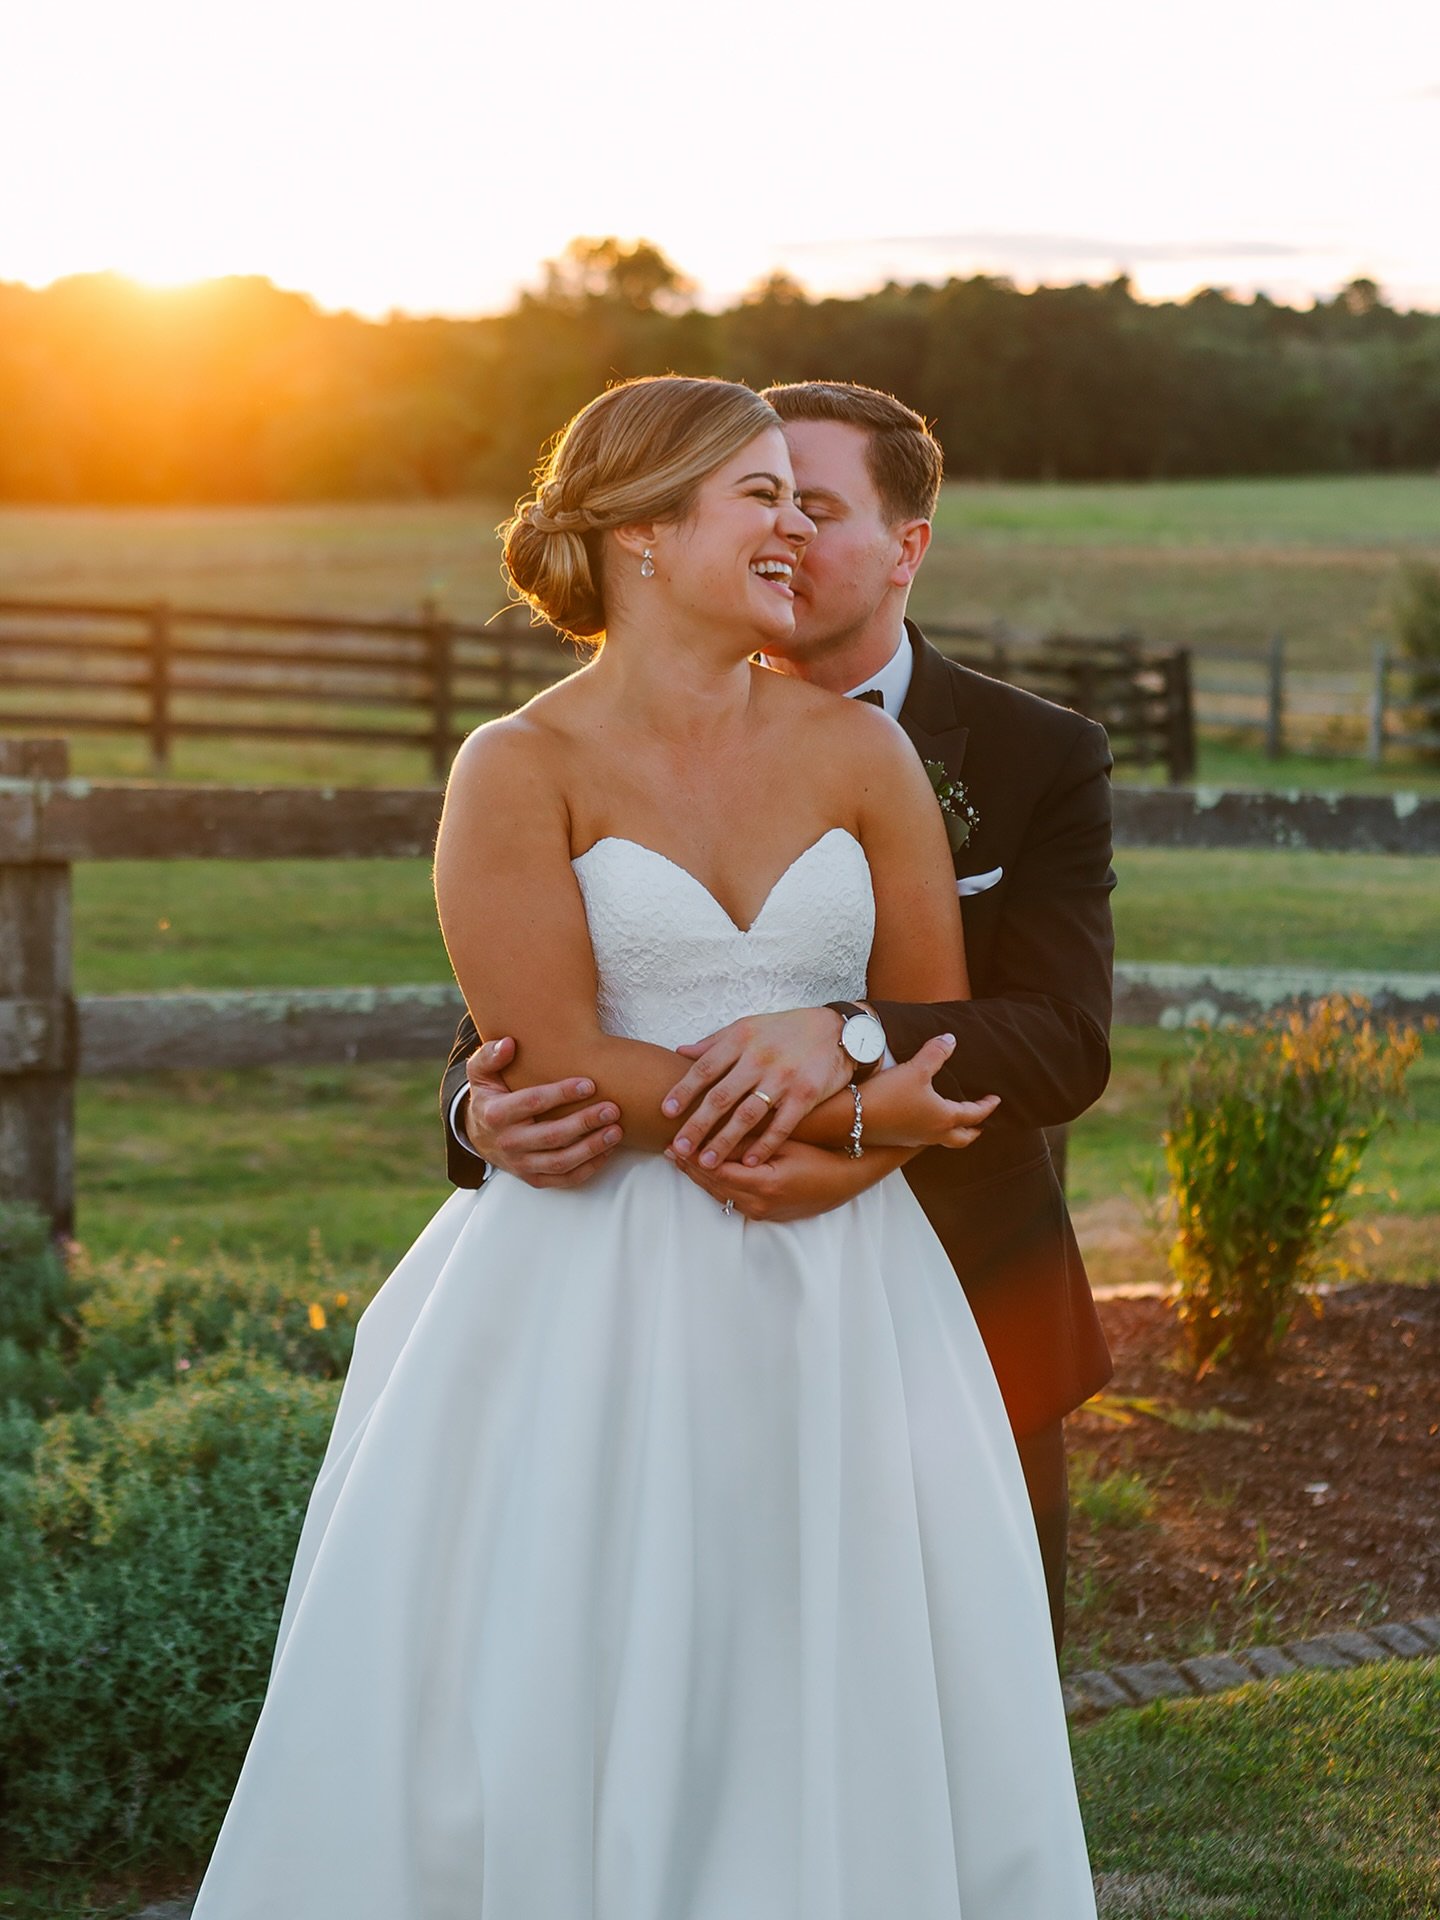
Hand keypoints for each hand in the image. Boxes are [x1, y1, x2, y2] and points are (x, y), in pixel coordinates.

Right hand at [462, 1036, 622, 1188]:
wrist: (479, 1136)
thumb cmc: (489, 1097)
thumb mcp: (480, 1073)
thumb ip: (490, 1055)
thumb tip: (509, 1043)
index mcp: (495, 1114)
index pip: (532, 1103)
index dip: (561, 1094)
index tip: (589, 1084)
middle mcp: (508, 1142)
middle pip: (551, 1136)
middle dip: (584, 1123)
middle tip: (612, 1109)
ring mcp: (521, 1164)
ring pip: (560, 1162)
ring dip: (592, 1148)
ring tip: (616, 1131)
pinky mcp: (534, 1179)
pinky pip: (564, 1179)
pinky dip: (589, 1168)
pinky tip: (608, 1151)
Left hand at [662, 1007, 851, 1170]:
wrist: (838, 1031)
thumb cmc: (786, 1030)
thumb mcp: (748, 1026)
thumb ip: (715, 1043)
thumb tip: (680, 1052)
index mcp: (741, 1039)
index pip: (705, 1068)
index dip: (683, 1090)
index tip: (666, 1112)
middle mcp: (760, 1058)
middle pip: (721, 1096)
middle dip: (698, 1124)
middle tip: (680, 1147)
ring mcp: (783, 1078)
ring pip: (747, 1115)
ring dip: (725, 1141)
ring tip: (706, 1162)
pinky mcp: (805, 1095)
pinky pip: (782, 1125)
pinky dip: (765, 1145)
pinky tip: (750, 1162)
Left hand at [666, 1138, 900, 1222]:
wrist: (851, 1175)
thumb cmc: (822, 1150)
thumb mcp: (786, 1138)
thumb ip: (750, 1134)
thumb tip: (715, 1120)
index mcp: (763, 1183)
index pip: (715, 1170)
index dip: (692, 1155)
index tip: (675, 1139)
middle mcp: (760, 1204)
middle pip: (713, 1184)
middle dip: (690, 1166)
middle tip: (669, 1146)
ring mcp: (763, 1213)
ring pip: (720, 1194)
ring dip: (700, 1176)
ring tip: (681, 1157)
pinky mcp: (767, 1214)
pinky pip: (733, 1200)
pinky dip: (716, 1184)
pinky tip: (705, 1171)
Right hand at [861, 1034, 999, 1149]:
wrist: (850, 1118)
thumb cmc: (887, 1096)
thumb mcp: (915, 1069)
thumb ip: (935, 1053)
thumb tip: (950, 1040)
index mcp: (944, 1118)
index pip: (974, 1114)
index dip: (987, 1106)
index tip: (995, 1100)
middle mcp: (933, 1133)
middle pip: (963, 1138)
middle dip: (974, 1130)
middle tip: (981, 1123)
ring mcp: (915, 1139)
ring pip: (943, 1140)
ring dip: (953, 1132)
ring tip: (954, 1120)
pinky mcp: (898, 1139)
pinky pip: (924, 1138)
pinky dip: (932, 1130)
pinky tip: (922, 1119)